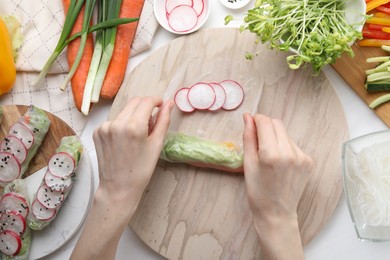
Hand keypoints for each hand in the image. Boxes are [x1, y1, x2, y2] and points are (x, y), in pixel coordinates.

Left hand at [93, 96, 172, 210]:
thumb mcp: (156, 145)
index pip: (147, 101)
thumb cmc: (141, 170)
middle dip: (145, 106)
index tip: (161, 105)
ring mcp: (104, 127)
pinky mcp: (97, 132)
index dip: (156, 101)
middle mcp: (117, 123)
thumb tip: (169, 104)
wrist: (118, 187)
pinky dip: (122, 125)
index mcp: (134, 126)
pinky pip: (114, 121)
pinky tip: (125, 140)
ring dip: (133, 116)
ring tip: (137, 135)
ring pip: (124, 111)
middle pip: (134, 102)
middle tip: (152, 120)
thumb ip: (163, 121)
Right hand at [243, 113, 312, 259]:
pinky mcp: (309, 161)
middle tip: (258, 141)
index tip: (251, 124)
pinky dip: (285, 148)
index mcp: (271, 154)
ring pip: (286, 134)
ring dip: (276, 138)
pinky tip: (280, 162)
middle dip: (266, 127)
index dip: (256, 119)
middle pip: (277, 124)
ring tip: (270, 156)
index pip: (265, 122)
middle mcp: (289, 153)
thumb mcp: (248, 164)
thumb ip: (248, 137)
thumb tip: (248, 117)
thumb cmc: (257, 191)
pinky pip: (294, 145)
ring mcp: (302, 157)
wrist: (276, 212)